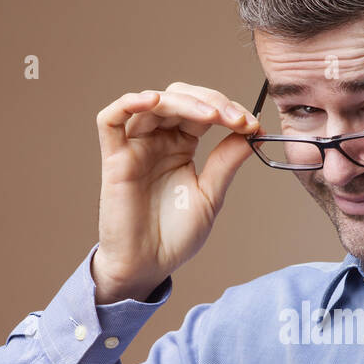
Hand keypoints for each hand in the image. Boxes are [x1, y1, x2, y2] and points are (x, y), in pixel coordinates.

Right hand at [92, 83, 263, 302]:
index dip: (228, 110)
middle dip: (212, 102)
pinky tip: (154, 101)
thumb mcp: (210, 196)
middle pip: (180, 97)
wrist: (149, 266)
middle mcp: (157, 140)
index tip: (253, 126)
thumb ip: (226, 162)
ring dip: (184, 101)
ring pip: (153, 102)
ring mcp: (135, 147)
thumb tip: (250, 130)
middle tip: (237, 119)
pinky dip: (130, 102)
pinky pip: (110, 119)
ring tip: (212, 116)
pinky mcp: (114, 159)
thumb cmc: (175, 236)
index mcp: (181, 146)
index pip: (203, 110)